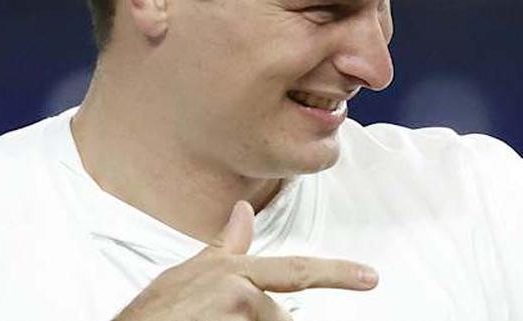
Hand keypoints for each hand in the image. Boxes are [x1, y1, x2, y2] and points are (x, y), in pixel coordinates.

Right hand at [114, 200, 377, 320]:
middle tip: (215, 319)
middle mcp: (242, 292)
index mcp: (235, 272)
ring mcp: (240, 316)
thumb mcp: (187, 274)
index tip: (370, 277)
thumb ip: (224, 248)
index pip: (297, 271)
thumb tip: (243, 211)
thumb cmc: (153, 314)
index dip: (337, 272)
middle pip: (279, 319)